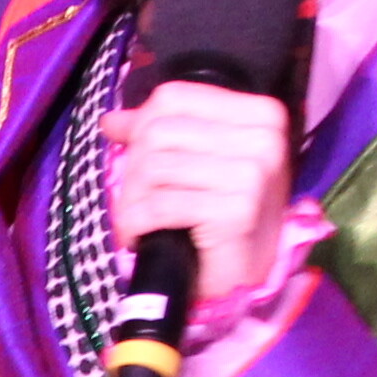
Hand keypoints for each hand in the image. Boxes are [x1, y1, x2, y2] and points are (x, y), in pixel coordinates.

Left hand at [103, 78, 299, 334]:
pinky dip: (136, 224)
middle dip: (133, 169)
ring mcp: (253, 174)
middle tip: (136, 201)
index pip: (176, 97)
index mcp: (261, 114)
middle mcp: (265, 139)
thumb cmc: (222, 220)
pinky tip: (141, 236)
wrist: (243, 278)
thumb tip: (111, 120)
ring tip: (139, 221)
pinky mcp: (236, 210)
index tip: (134, 155)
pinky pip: (159, 205)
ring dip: (132, 200)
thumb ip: (161, 133)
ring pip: (154, 167)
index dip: (141, 124)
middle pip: (159, 130)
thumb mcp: (197, 163)